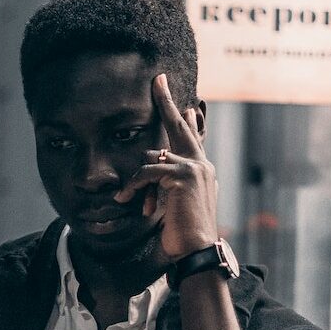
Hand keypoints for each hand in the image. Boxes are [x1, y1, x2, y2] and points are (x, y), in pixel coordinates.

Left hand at [114, 73, 217, 261]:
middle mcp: (201, 164)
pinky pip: (148, 172)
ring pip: (152, 158)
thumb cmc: (185, 233)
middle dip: (166, 101)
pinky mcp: (183, 175)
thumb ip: (170, 184)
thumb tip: (157, 168)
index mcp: (201, 169)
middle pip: (179, 126)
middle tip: (158, 80)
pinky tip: (129, 200)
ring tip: (131, 200)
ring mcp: (194, 167)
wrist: (197, 249)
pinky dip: (135, 186)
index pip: (191, 137)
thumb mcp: (176, 203)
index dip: (185, 120)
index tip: (184, 106)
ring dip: (137, 181)